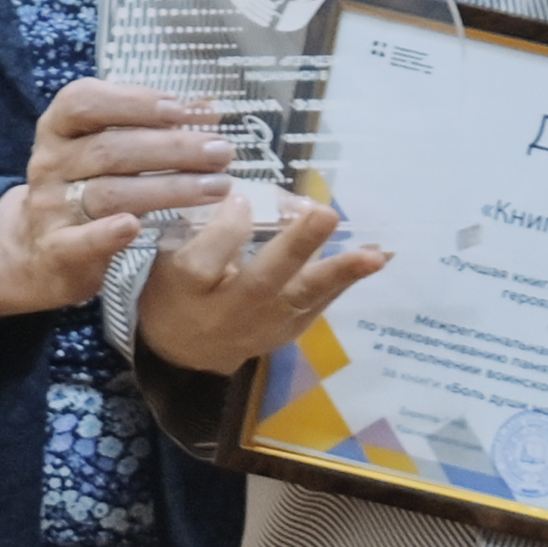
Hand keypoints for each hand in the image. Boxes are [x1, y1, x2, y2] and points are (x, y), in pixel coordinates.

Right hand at [0, 79, 237, 326]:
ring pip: (109, 193)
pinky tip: (138, 227)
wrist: (36, 249)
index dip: (133, 101)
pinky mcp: (56, 250)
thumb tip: (208, 108)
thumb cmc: (85, 186)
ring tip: (216, 187)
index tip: (181, 109)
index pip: (84, 101)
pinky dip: (107, 234)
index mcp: (58, 128)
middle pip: (110, 149)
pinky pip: (81, 241)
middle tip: (220, 152)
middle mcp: (49, 163)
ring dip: (168, 189)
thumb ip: (150, 127)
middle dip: (172, 149)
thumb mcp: (107, 148)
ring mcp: (50, 207)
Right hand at [133, 190, 390, 373]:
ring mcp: (262, 329)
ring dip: (339, 273)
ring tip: (374, 254)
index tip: (243, 196)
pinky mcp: (289, 332)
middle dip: (296, 247)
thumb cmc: (177, 287)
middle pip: (262, 283)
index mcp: (186, 289)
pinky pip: (318, 305)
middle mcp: (227, 314)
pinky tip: (375, 258)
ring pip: (301, 299)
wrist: (188, 350)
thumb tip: (249, 197)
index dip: (228, 227)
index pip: (206, 260)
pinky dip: (346, 281)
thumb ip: (205, 227)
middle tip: (325, 214)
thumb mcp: (172, 254)